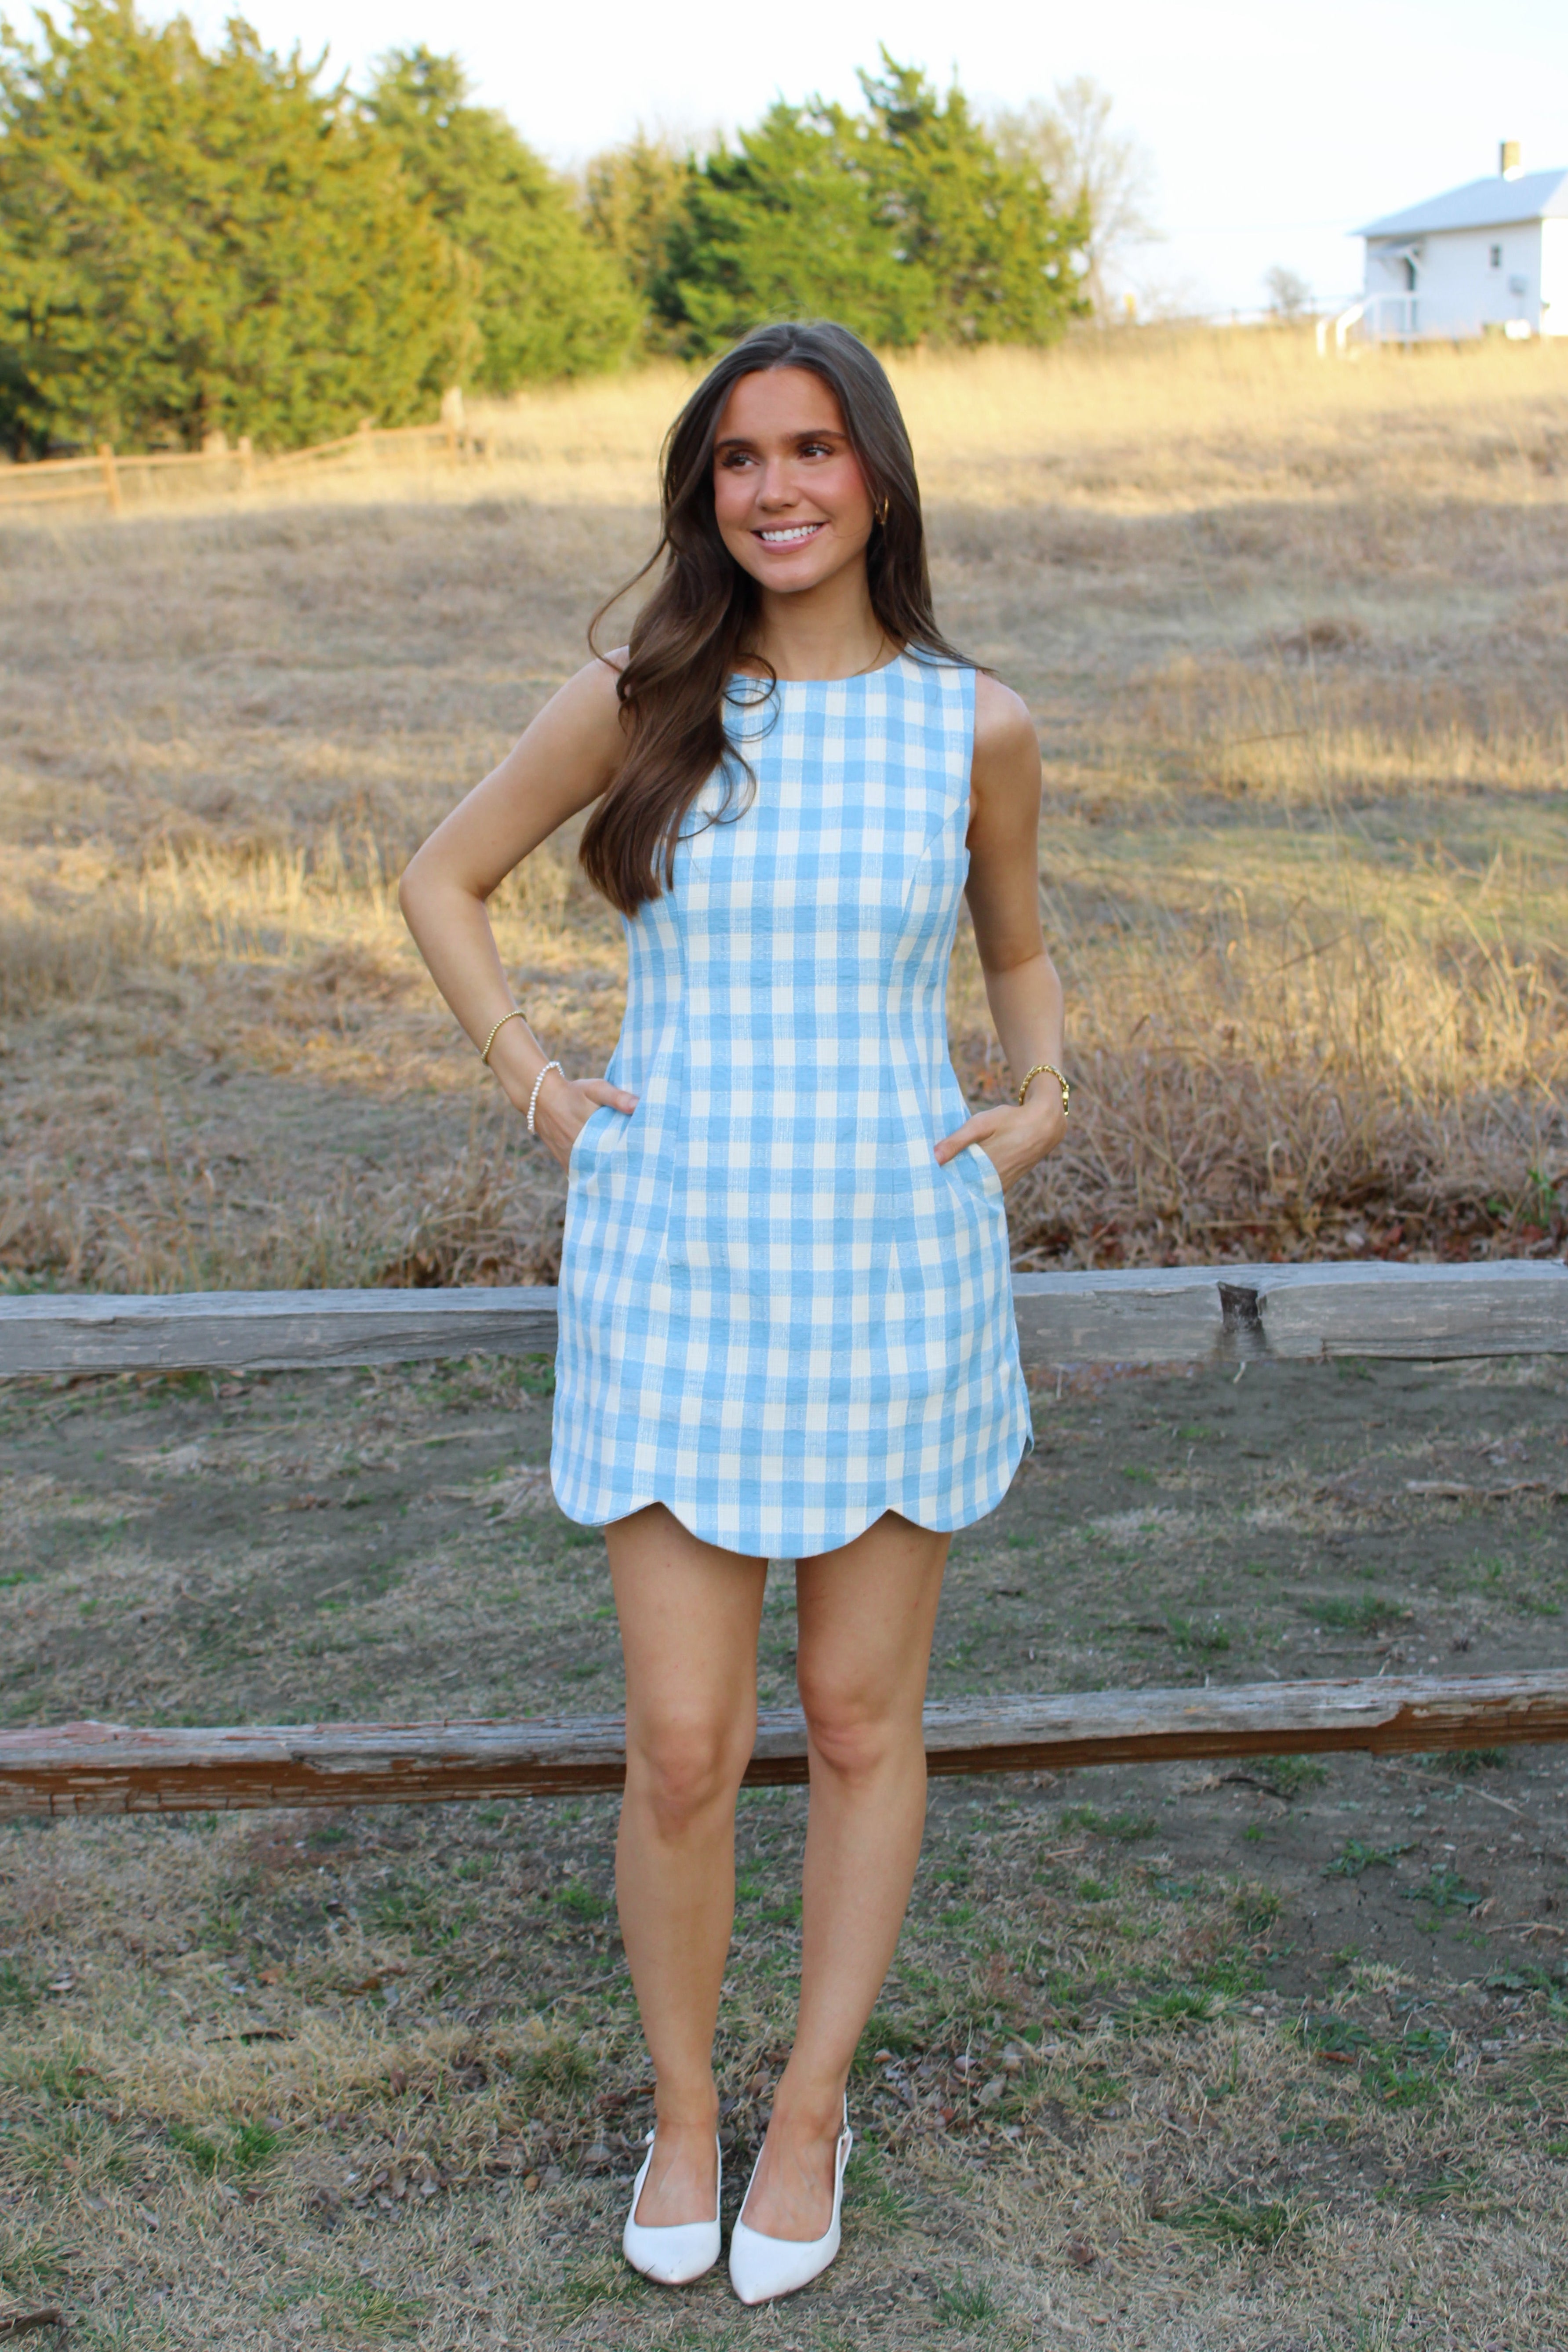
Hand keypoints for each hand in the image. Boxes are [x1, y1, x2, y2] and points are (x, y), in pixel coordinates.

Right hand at [530, 1071, 637, 1171]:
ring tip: (625, 1181)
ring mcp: (571, 1158)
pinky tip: (604, 1181)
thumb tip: (638, 1105)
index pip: (618, 1154)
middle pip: (606, 1167)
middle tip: (640, 1176)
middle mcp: (581, 1151)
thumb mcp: (596, 1089)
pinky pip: (580, 1174)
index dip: (633, 1160)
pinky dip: (591, 1177)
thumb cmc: (573, 1092)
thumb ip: (618, 1097)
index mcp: (593, 1135)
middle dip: (622, 1172)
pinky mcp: (564, 1161)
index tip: (646, 1164)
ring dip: (607, 1176)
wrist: (541, 1097)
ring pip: (593, 1174)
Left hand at [935, 1095, 1064, 1190]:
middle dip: (944, 1186)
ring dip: (957, 1187)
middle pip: (960, 1190)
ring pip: (971, 1191)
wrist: (1044, 1126)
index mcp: (983, 1168)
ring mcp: (999, 1186)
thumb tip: (933, 1157)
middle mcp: (991, 1182)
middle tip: (922, 1182)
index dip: (935, 1182)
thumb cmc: (1011, 1121)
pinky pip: (983, 1190)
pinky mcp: (1005, 1185)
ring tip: (936, 1181)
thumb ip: (957, 1141)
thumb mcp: (982, 1124)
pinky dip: (971, 1186)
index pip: (952, 1182)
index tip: (918, 1180)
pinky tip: (959, 1178)